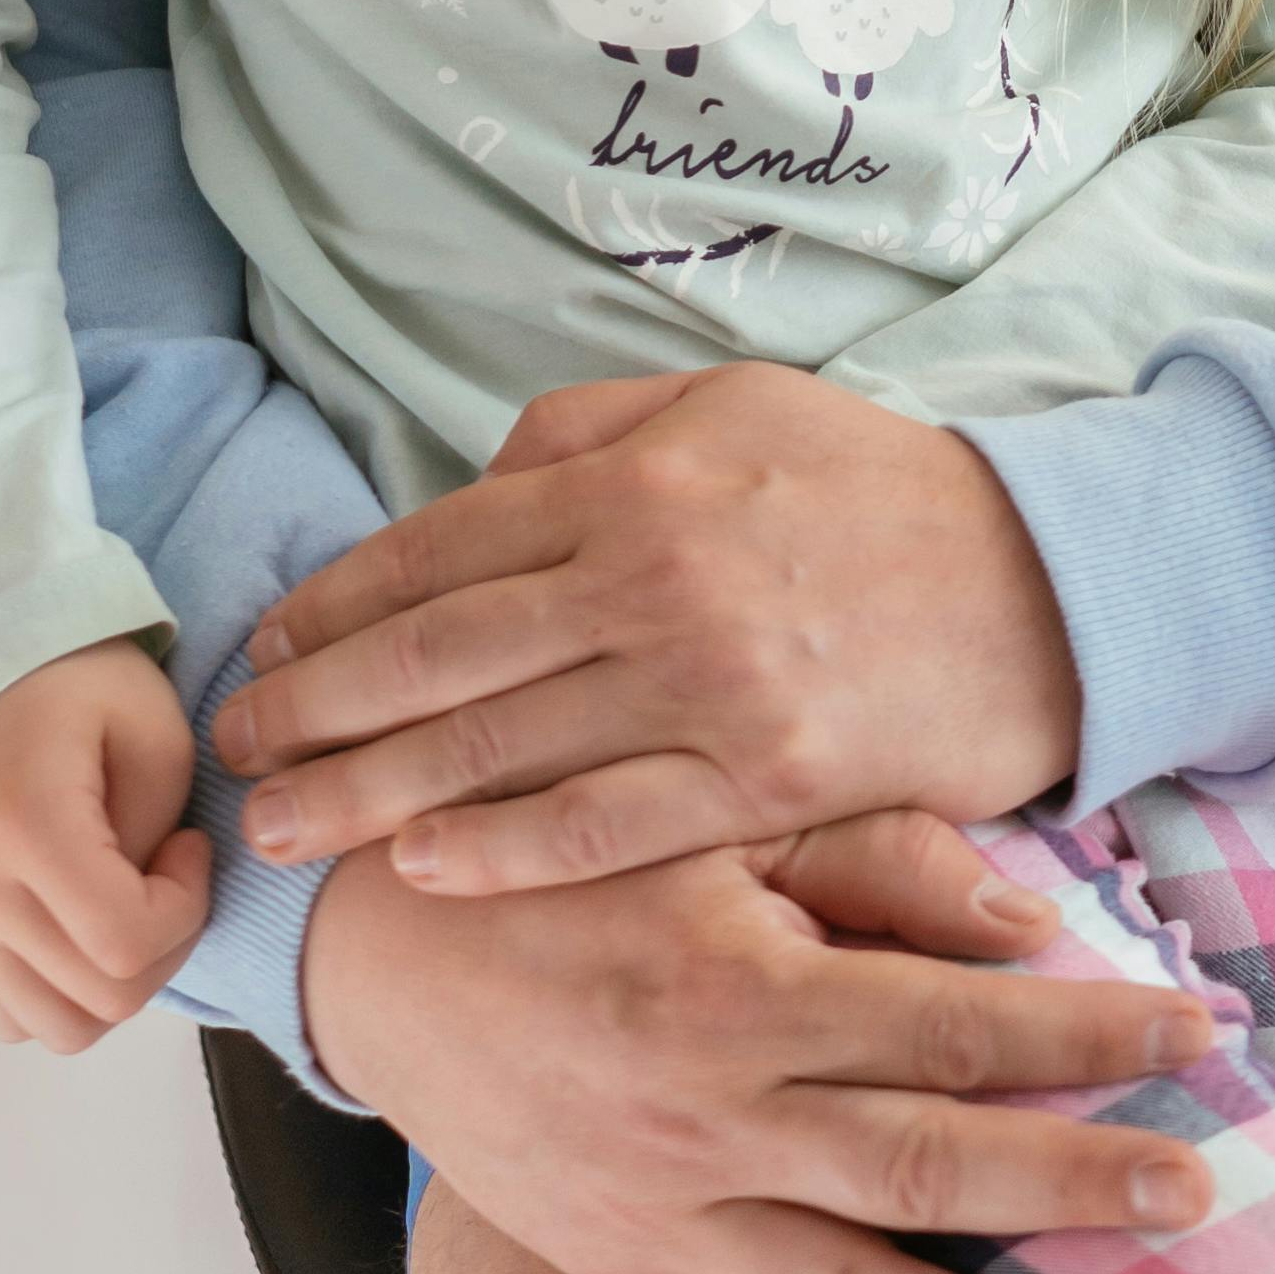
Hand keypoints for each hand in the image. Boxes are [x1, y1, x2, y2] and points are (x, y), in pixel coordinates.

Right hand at [0, 637, 212, 1051]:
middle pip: (99, 1002)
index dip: (186, 910)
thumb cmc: (91, 692)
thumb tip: (146, 922)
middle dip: (164, 948)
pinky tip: (84, 924)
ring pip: (60, 1030)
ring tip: (127, 901)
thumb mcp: (160, 736)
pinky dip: (65, 994)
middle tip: (167, 873)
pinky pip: (15, 1022)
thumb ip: (160, 839)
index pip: (124, 944)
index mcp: (22, 828)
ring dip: (116, 983)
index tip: (189, 847)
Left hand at [214, 365, 1077, 886]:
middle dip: (317, 705)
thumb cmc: (875, 490)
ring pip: (500, 747)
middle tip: (232, 748)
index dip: (336, 601)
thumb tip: (476, 479)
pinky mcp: (765, 780)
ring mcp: (710, 685)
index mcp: (642, 477)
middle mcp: (658, 576)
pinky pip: (605, 826)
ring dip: (369, 793)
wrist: (1042, 579)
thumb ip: (595, 433)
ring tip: (282, 826)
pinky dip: (504, 850)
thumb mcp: (736, 405)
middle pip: (443, 652)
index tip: (262, 642)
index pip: (444, 545)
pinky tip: (421, 867)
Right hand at [301, 815, 1214, 1273]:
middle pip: (921, 1166)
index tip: (1199, 1031)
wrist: (384, 956)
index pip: (952, 1021)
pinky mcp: (626, 1271)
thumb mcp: (714, 804)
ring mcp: (662, 1213)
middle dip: (1070, 1183)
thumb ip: (878, 855)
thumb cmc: (567, 855)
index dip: (1083, 1031)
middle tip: (1198, 1194)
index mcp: (739, 984)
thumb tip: (1029, 914)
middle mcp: (706, 1116)